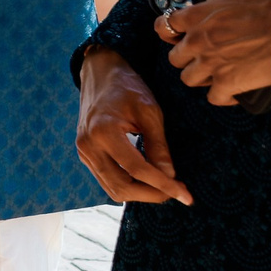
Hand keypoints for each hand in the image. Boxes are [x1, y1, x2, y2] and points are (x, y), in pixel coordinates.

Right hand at [76, 46, 191, 204]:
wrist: (100, 74)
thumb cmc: (127, 88)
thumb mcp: (150, 112)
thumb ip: (159, 146)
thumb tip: (170, 177)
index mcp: (103, 132)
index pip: (137, 170)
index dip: (163, 185)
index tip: (186, 196)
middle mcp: (89, 146)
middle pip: (122, 187)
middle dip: (152, 194)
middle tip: (177, 191)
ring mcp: (84, 152)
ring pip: (113, 189)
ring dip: (140, 194)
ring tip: (164, 187)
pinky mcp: (86, 154)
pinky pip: (108, 180)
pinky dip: (129, 185)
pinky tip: (148, 179)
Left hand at [165, 0, 270, 103]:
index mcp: (197, 16)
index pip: (165, 25)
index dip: (170, 31)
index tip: (177, 35)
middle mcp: (198, 41)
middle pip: (174, 57)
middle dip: (186, 58)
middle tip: (200, 56)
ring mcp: (210, 64)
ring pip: (188, 79)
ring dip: (200, 77)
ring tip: (213, 74)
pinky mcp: (227, 84)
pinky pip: (214, 98)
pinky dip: (222, 96)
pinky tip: (231, 91)